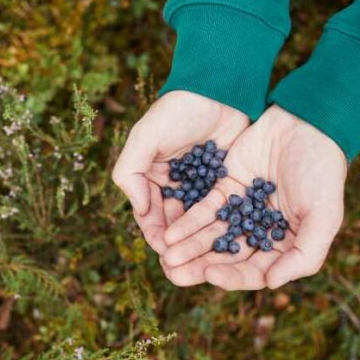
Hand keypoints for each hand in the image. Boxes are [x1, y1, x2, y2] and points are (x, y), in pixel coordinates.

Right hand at [112, 91, 248, 283]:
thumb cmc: (178, 110)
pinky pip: (220, 212)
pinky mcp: (225, 184)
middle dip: (178, 248)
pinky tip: (228, 245)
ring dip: (199, 245)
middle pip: (174, 225)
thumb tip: (137, 210)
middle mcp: (174, 186)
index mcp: (150, 177)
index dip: (155, 236)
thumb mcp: (145, 137)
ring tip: (207, 265)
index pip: (149, 215)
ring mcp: (200, 186)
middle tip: (185, 271)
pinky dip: (221, 229)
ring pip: (197, 224)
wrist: (219, 88)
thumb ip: (130, 172)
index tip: (164, 255)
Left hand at [161, 105, 346, 289]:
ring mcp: (240, 211)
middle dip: (199, 267)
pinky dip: (187, 224)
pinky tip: (170, 234)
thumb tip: (271, 283)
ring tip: (166, 258)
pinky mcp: (225, 190)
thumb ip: (305, 254)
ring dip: (188, 249)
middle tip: (174, 274)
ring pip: (210, 237)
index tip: (210, 274)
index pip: (254, 271)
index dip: (232, 276)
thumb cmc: (322, 172)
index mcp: (284, 245)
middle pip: (226, 258)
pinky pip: (203, 212)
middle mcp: (259, 233)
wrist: (306, 124)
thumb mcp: (324, 215)